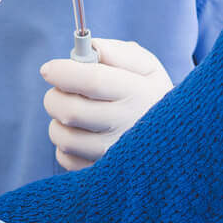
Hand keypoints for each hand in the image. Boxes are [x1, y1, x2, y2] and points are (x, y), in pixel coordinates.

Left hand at [39, 38, 172, 170]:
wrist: (174, 141)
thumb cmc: (150, 95)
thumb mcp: (147, 67)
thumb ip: (119, 53)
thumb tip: (91, 47)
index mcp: (139, 94)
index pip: (92, 80)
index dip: (63, 72)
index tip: (48, 69)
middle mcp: (128, 127)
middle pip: (71, 111)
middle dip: (55, 95)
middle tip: (62, 90)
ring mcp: (115, 156)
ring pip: (63, 137)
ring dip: (59, 121)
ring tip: (76, 113)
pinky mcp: (103, 175)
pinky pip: (65, 158)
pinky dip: (66, 145)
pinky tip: (83, 136)